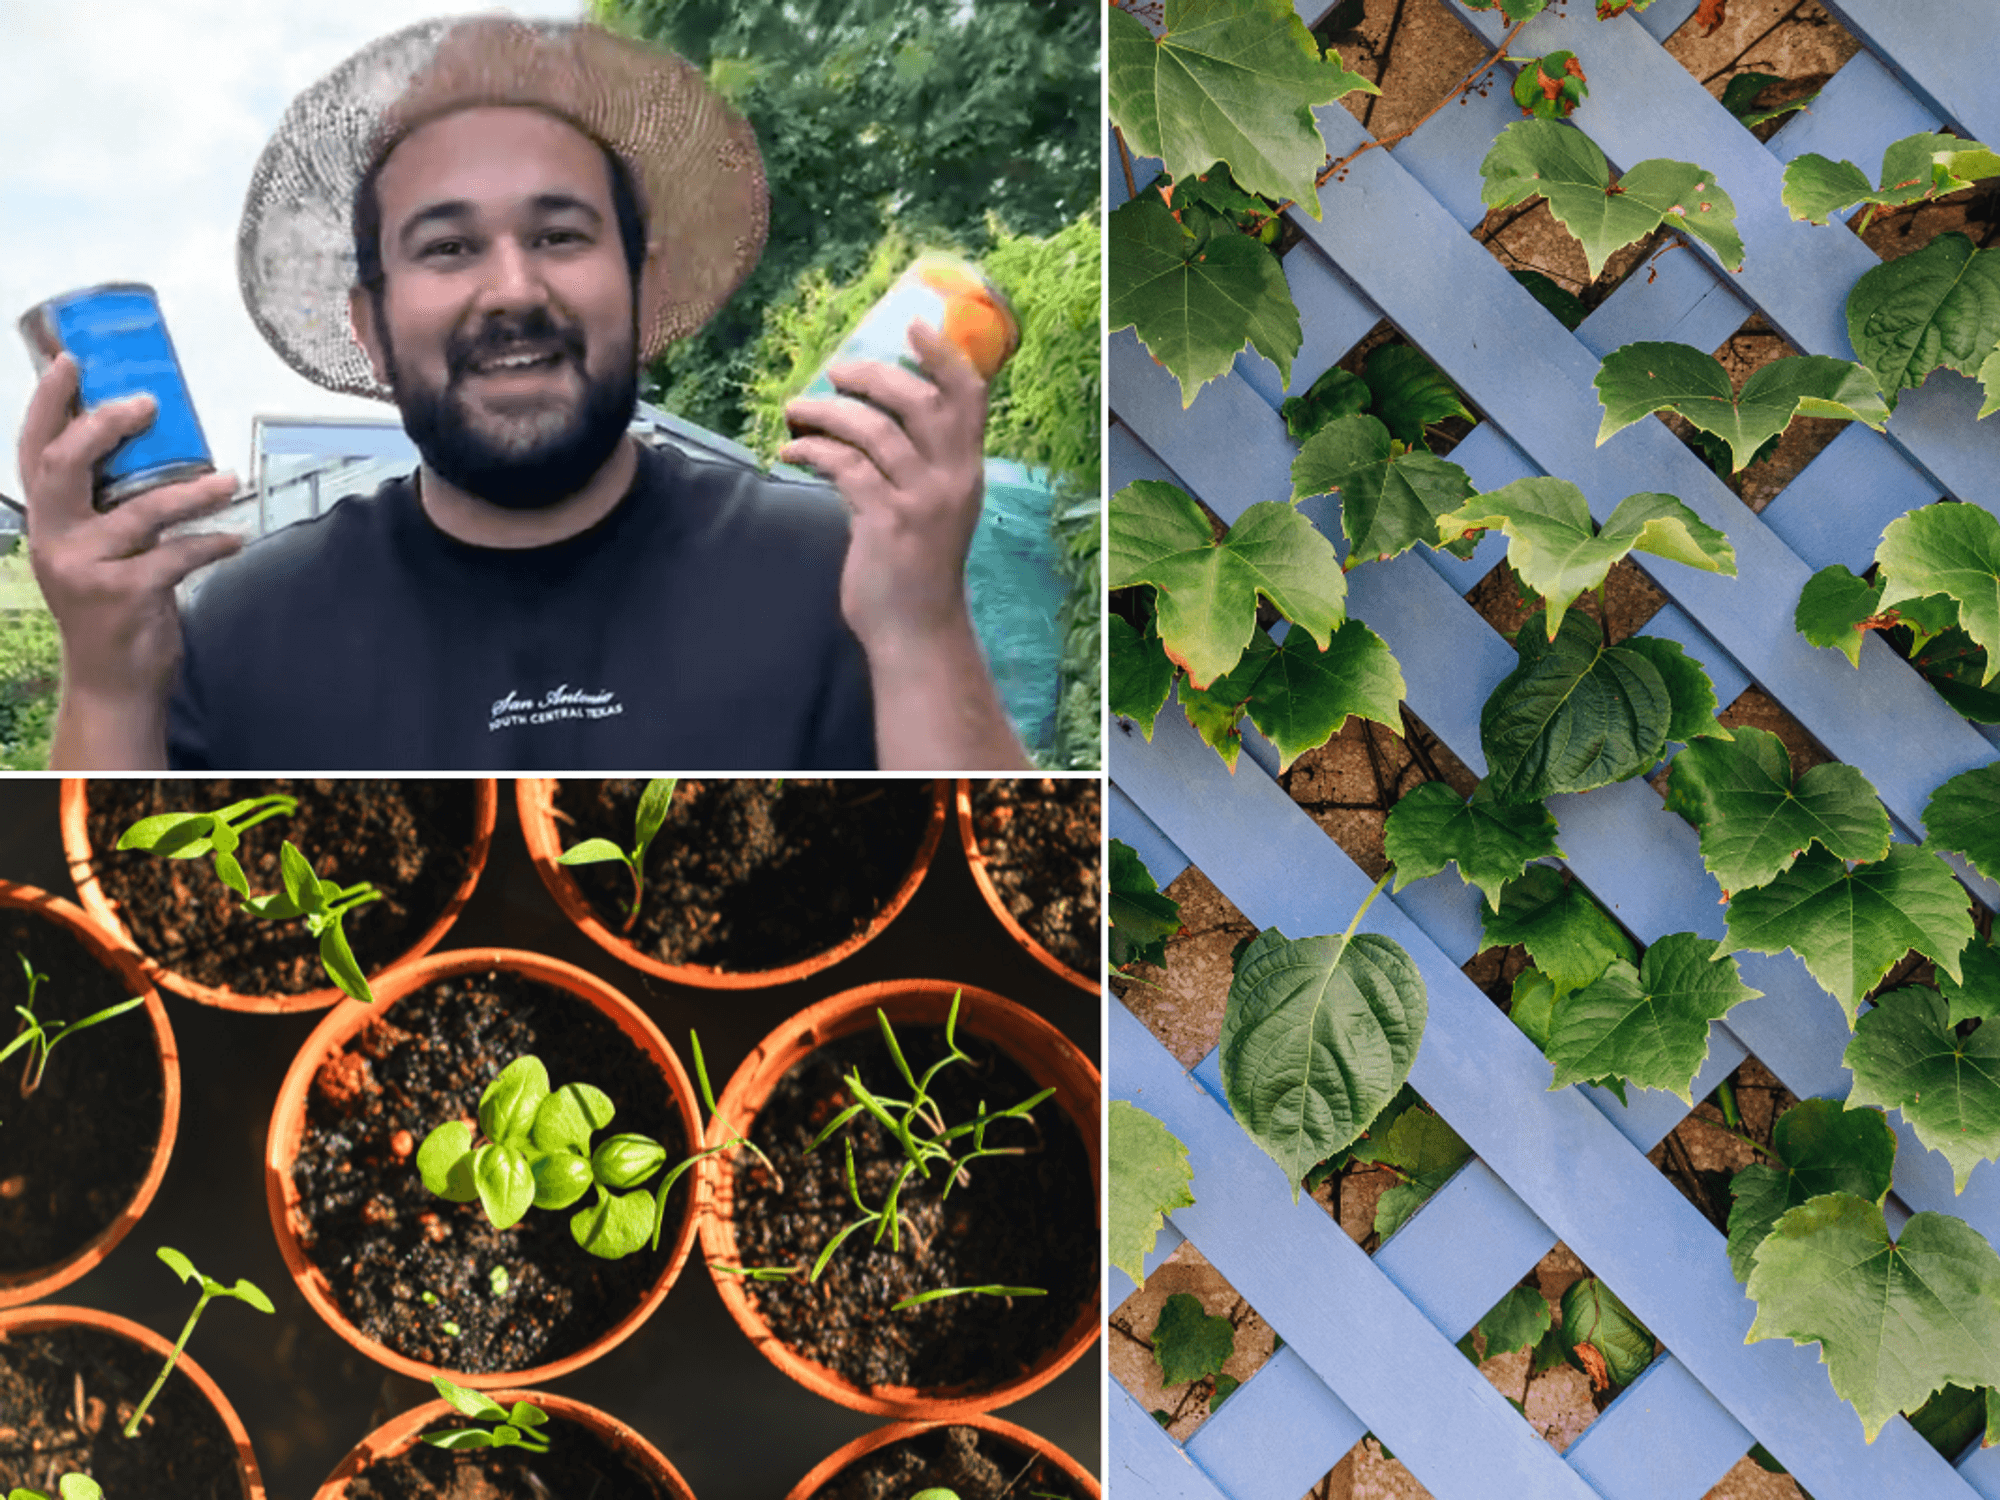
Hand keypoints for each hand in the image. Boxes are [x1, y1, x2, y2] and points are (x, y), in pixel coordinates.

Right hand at [19, 353, 241, 705]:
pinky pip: (177, 555)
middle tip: (149, 404)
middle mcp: (55, 540)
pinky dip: (212, 542)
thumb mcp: (94, 551)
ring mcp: (86, 568)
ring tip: (230, 480)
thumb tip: (152, 445)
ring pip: (140, 510)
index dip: (48, 404)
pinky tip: (235, 537)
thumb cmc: (110, 607)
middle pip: (65, 465)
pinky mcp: (125, 594)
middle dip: (105, 425)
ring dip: (193, 491)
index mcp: (46, 522)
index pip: (34, 451)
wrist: (111, 682)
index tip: (71, 362)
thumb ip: (106, 505)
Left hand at [780, 319, 986, 649]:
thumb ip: (915, 464)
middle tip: (837, 370)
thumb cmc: (917, 564)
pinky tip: (790, 453)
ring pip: (874, 432)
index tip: (916, 324)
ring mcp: (920, 501)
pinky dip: (812, 452)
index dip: (945, 356)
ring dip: (828, 412)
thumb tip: (867, 418)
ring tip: (797, 410)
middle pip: (918, 403)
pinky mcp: (885, 523)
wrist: (916, 627)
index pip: (969, 398)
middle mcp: (951, 479)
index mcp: (967, 469)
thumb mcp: (933, 506)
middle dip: (873, 376)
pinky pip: (845, 468)